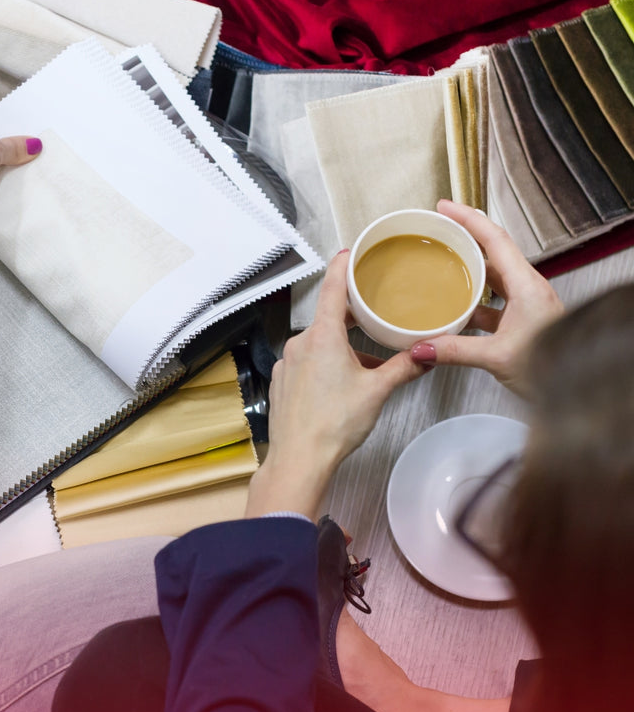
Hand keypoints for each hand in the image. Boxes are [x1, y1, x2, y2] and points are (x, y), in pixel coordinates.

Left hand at [247, 250, 424, 517]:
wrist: (299, 458)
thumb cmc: (335, 423)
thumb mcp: (377, 391)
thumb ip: (404, 367)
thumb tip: (429, 353)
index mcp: (322, 336)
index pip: (331, 288)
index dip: (341, 267)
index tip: (349, 253)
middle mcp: (299, 343)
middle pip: (327, 318)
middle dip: (349, 317)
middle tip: (371, 312)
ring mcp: (287, 363)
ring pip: (317, 344)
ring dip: (340, 347)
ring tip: (365, 362)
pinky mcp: (282, 381)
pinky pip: (306, 363)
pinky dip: (324, 365)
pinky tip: (341, 384)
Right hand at [409, 200, 563, 397]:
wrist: (578, 385)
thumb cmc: (555, 366)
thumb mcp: (498, 357)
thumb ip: (455, 351)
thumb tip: (421, 348)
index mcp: (527, 286)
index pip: (494, 239)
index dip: (468, 219)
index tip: (445, 207)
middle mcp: (528, 289)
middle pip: (492, 252)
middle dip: (464, 238)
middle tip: (438, 230)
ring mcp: (526, 304)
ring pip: (492, 277)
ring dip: (467, 269)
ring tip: (440, 265)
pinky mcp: (521, 321)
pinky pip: (492, 301)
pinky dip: (471, 300)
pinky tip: (454, 310)